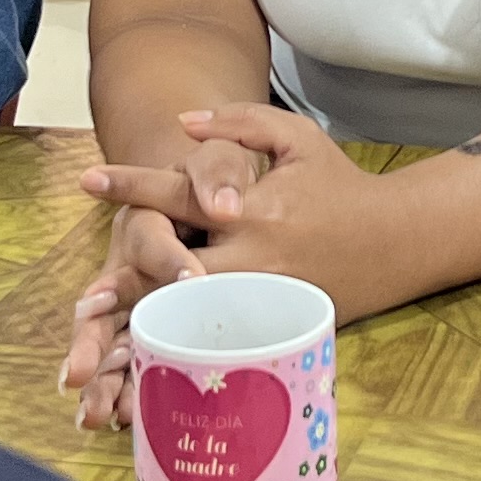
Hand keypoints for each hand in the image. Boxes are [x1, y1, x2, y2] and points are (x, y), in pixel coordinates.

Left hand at [60, 106, 388, 427]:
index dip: (130, 186)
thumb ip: (238, 123)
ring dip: (151, 326)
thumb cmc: (338, 184)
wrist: (395, 239)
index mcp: (251, 206)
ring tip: (107, 341)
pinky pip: (223, 335)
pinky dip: (188, 344)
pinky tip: (157, 358)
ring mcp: (264, 295)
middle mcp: (253, 254)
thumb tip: (182, 123)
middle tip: (84, 301)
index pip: (179, 194)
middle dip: (129, 285)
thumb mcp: (296, 137)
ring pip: (198, 312)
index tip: (86, 179)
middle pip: (178, 272)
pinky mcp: (276, 323)